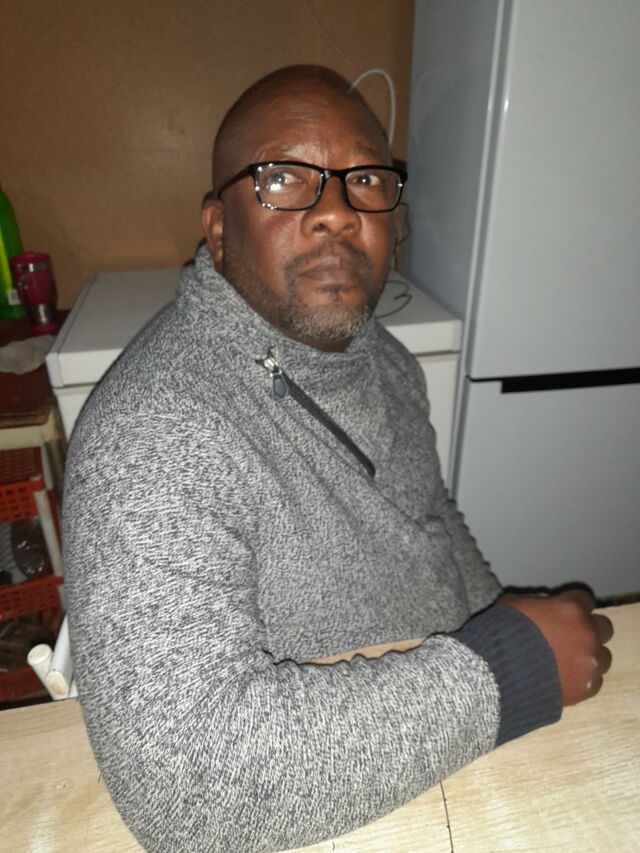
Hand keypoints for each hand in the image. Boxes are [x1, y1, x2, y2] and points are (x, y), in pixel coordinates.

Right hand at [499, 588, 612, 705]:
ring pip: (603, 657)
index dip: (572, 604)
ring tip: (568, 661)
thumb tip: (543, 606)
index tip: (562, 611)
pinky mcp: (587, 687)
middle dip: (589, 629)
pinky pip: (594, 681)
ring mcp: (590, 662)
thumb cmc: (502, 632)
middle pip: (604, 627)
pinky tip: (564, 678)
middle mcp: (587, 633)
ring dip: (588, 655)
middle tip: (570, 636)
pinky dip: (583, 679)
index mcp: (571, 609)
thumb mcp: (514, 604)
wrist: (498, 672)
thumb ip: (537, 602)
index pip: (585, 599)